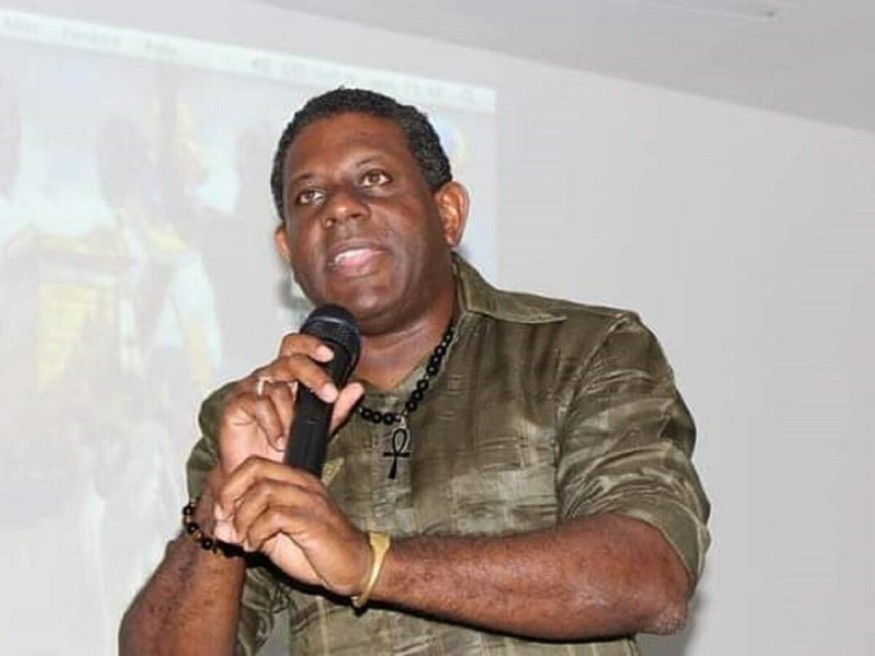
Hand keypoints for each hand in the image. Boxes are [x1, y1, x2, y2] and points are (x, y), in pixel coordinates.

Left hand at [213, 458, 371, 594]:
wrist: (354, 566)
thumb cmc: (318, 551)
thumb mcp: (276, 537)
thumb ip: (250, 528)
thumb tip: (220, 528)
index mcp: (294, 482)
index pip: (254, 464)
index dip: (230, 485)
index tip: (222, 514)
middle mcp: (302, 484)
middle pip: (255, 468)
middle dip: (230, 494)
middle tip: (225, 521)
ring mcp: (309, 500)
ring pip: (263, 490)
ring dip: (243, 518)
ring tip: (243, 540)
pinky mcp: (313, 521)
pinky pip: (275, 516)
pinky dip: (256, 532)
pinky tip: (256, 547)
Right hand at [217, 332, 364, 476]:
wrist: (258, 472)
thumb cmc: (283, 446)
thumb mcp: (318, 428)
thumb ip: (336, 408)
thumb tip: (357, 388)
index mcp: (287, 375)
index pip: (296, 347)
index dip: (310, 345)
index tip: (329, 355)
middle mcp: (268, 377)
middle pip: (290, 361)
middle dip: (314, 375)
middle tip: (330, 394)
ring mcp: (250, 389)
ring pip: (277, 388)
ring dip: (291, 414)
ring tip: (294, 436)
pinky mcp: (235, 404)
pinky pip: (257, 405)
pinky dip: (272, 425)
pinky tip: (278, 440)